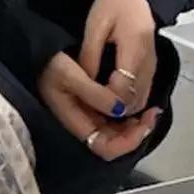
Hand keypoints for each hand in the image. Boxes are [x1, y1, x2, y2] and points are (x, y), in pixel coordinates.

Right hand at [37, 50, 162, 160]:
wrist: (41, 47)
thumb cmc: (50, 61)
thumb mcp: (70, 73)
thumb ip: (94, 94)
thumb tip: (120, 110)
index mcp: (74, 120)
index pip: (104, 146)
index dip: (126, 142)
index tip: (143, 125)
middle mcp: (82, 121)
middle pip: (113, 141)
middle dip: (135, 132)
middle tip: (152, 114)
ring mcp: (87, 112)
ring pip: (116, 129)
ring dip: (134, 123)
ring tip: (149, 109)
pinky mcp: (92, 102)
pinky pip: (114, 115)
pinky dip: (129, 111)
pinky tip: (136, 100)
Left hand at [79, 0, 157, 114]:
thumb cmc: (116, 1)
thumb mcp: (96, 24)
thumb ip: (90, 54)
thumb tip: (84, 81)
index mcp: (134, 51)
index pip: (123, 90)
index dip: (106, 100)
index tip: (89, 100)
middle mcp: (148, 64)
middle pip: (134, 101)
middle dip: (114, 112)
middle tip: (91, 111)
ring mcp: (151, 67)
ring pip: (141, 101)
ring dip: (122, 110)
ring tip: (99, 109)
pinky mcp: (151, 67)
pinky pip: (142, 93)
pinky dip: (129, 102)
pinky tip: (112, 100)